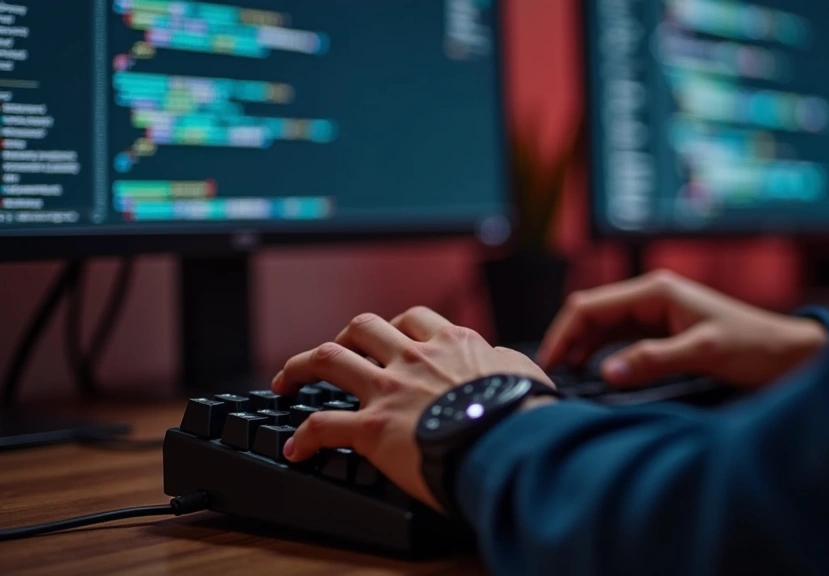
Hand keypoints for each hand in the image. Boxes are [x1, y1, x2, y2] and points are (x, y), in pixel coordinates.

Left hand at [271, 307, 552, 510]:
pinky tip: (298, 448)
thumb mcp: (523, 372)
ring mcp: (388, 390)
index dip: (395, 327)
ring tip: (287, 379)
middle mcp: (413, 358)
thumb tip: (502, 362)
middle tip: (335, 353)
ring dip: (300, 367)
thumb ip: (504, 362)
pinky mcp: (372, 428)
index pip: (413, 320)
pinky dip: (305, 436)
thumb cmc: (521, 411)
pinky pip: (323, 426)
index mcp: (450, 344)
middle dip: (342, 337)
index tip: (388, 340)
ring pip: (328, 360)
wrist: (508, 440)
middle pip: (362, 327)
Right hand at [538, 270, 827, 388]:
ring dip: (583, 348)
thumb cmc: (755, 346)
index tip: (548, 362)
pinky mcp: (663, 331)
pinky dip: (602, 354)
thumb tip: (606, 372)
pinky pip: (620, 339)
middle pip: (592, 314)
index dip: (563, 332)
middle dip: (567, 340)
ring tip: (566, 377)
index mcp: (656, 291)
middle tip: (551, 375)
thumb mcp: (702, 352)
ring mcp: (657, 313)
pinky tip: (595, 372)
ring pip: (604, 327)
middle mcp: (652, 296)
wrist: (790, 355)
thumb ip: (652, 360)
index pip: (591, 306)